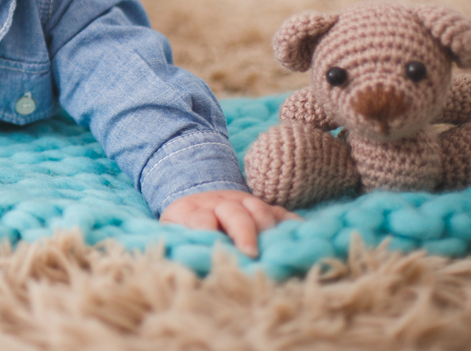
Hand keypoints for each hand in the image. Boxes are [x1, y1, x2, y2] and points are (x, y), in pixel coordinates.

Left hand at [159, 190, 298, 257]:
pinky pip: (279, 211)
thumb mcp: (170, 234)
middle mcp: (218, 203)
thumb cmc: (182, 227)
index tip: (215, 248)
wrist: (194, 197)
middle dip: (243, 231)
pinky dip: (291, 222)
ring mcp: (241, 202)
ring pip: (256, 206)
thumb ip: (176, 247)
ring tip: (274, 246)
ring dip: (265, 225)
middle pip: (232, 211)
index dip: (207, 231)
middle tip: (250, 252)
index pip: (200, 218)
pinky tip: (301, 234)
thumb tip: (177, 272)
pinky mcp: (260, 207)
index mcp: (191, 211)